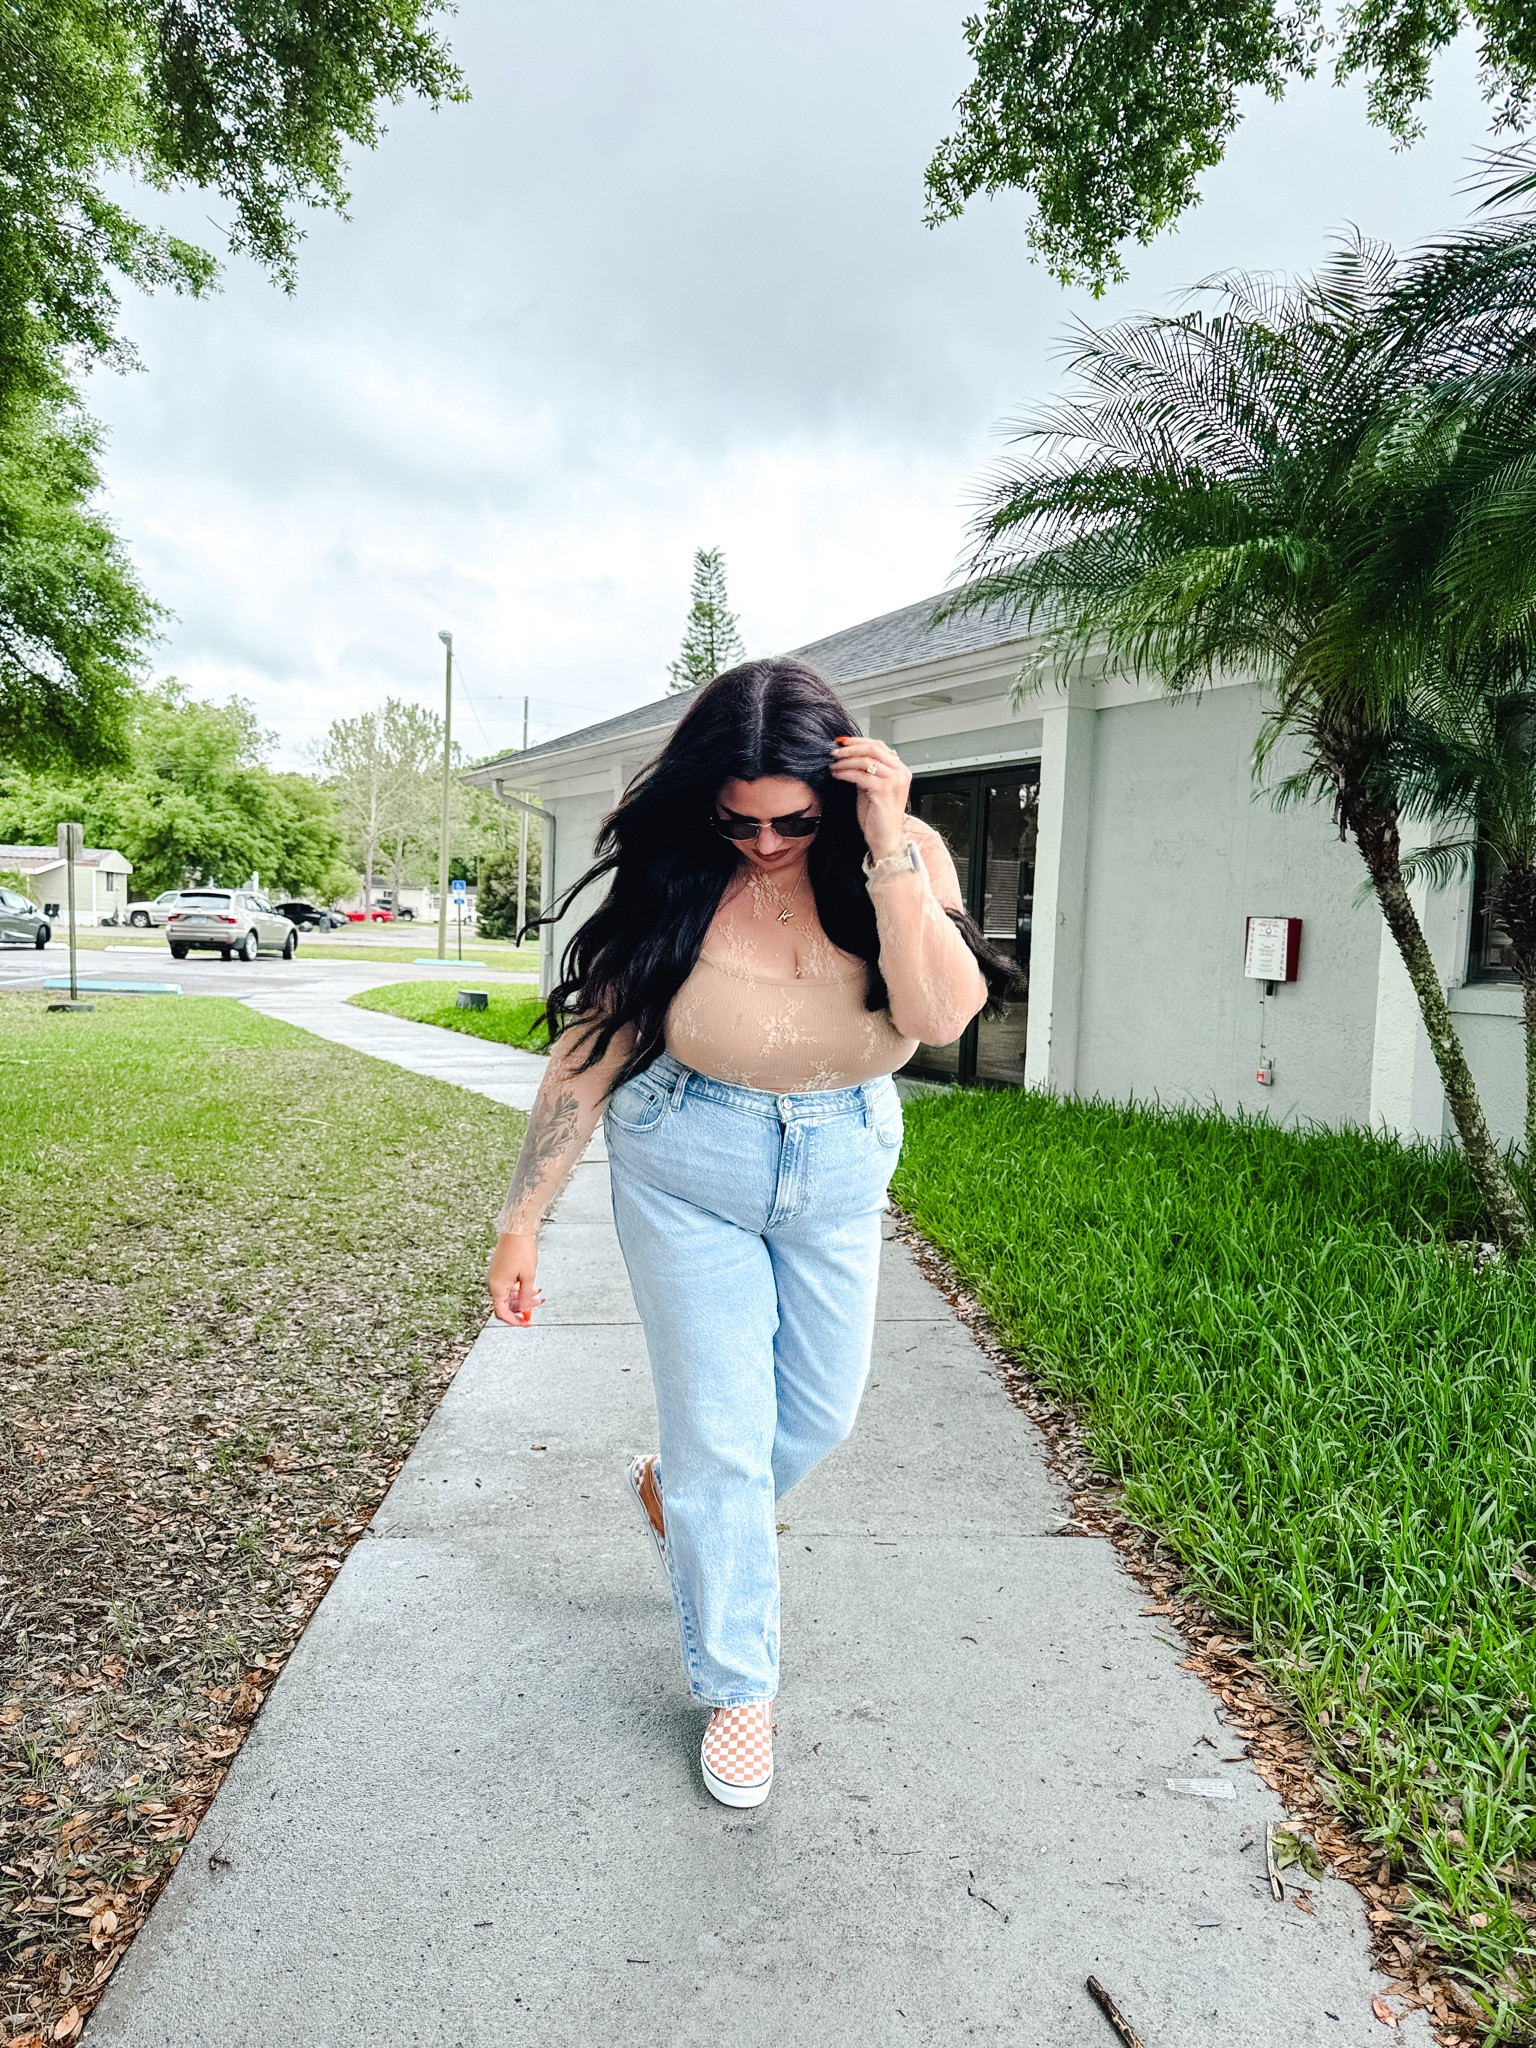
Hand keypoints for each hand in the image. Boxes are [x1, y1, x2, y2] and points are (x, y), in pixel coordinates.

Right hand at [487, 1232, 543, 1325]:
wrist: (517, 1231)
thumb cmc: (521, 1250)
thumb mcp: (528, 1277)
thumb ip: (525, 1296)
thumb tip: (525, 1311)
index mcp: (497, 1287)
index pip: (502, 1313)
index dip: (514, 1321)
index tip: (526, 1323)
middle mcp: (494, 1283)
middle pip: (506, 1305)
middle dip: (521, 1309)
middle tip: (535, 1309)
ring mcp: (497, 1277)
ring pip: (509, 1296)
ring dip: (523, 1299)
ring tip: (538, 1297)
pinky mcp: (501, 1271)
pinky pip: (509, 1287)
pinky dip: (520, 1290)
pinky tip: (533, 1289)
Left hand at [830, 736, 912, 860]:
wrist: (885, 838)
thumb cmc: (878, 815)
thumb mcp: (873, 786)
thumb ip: (867, 770)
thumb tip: (848, 755)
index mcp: (901, 769)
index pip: (879, 746)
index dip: (859, 741)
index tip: (842, 742)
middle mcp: (901, 773)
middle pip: (873, 749)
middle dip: (850, 749)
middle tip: (834, 752)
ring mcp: (893, 781)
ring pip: (865, 761)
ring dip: (845, 761)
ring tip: (833, 764)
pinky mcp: (883, 790)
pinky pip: (859, 775)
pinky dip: (845, 773)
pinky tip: (836, 774)